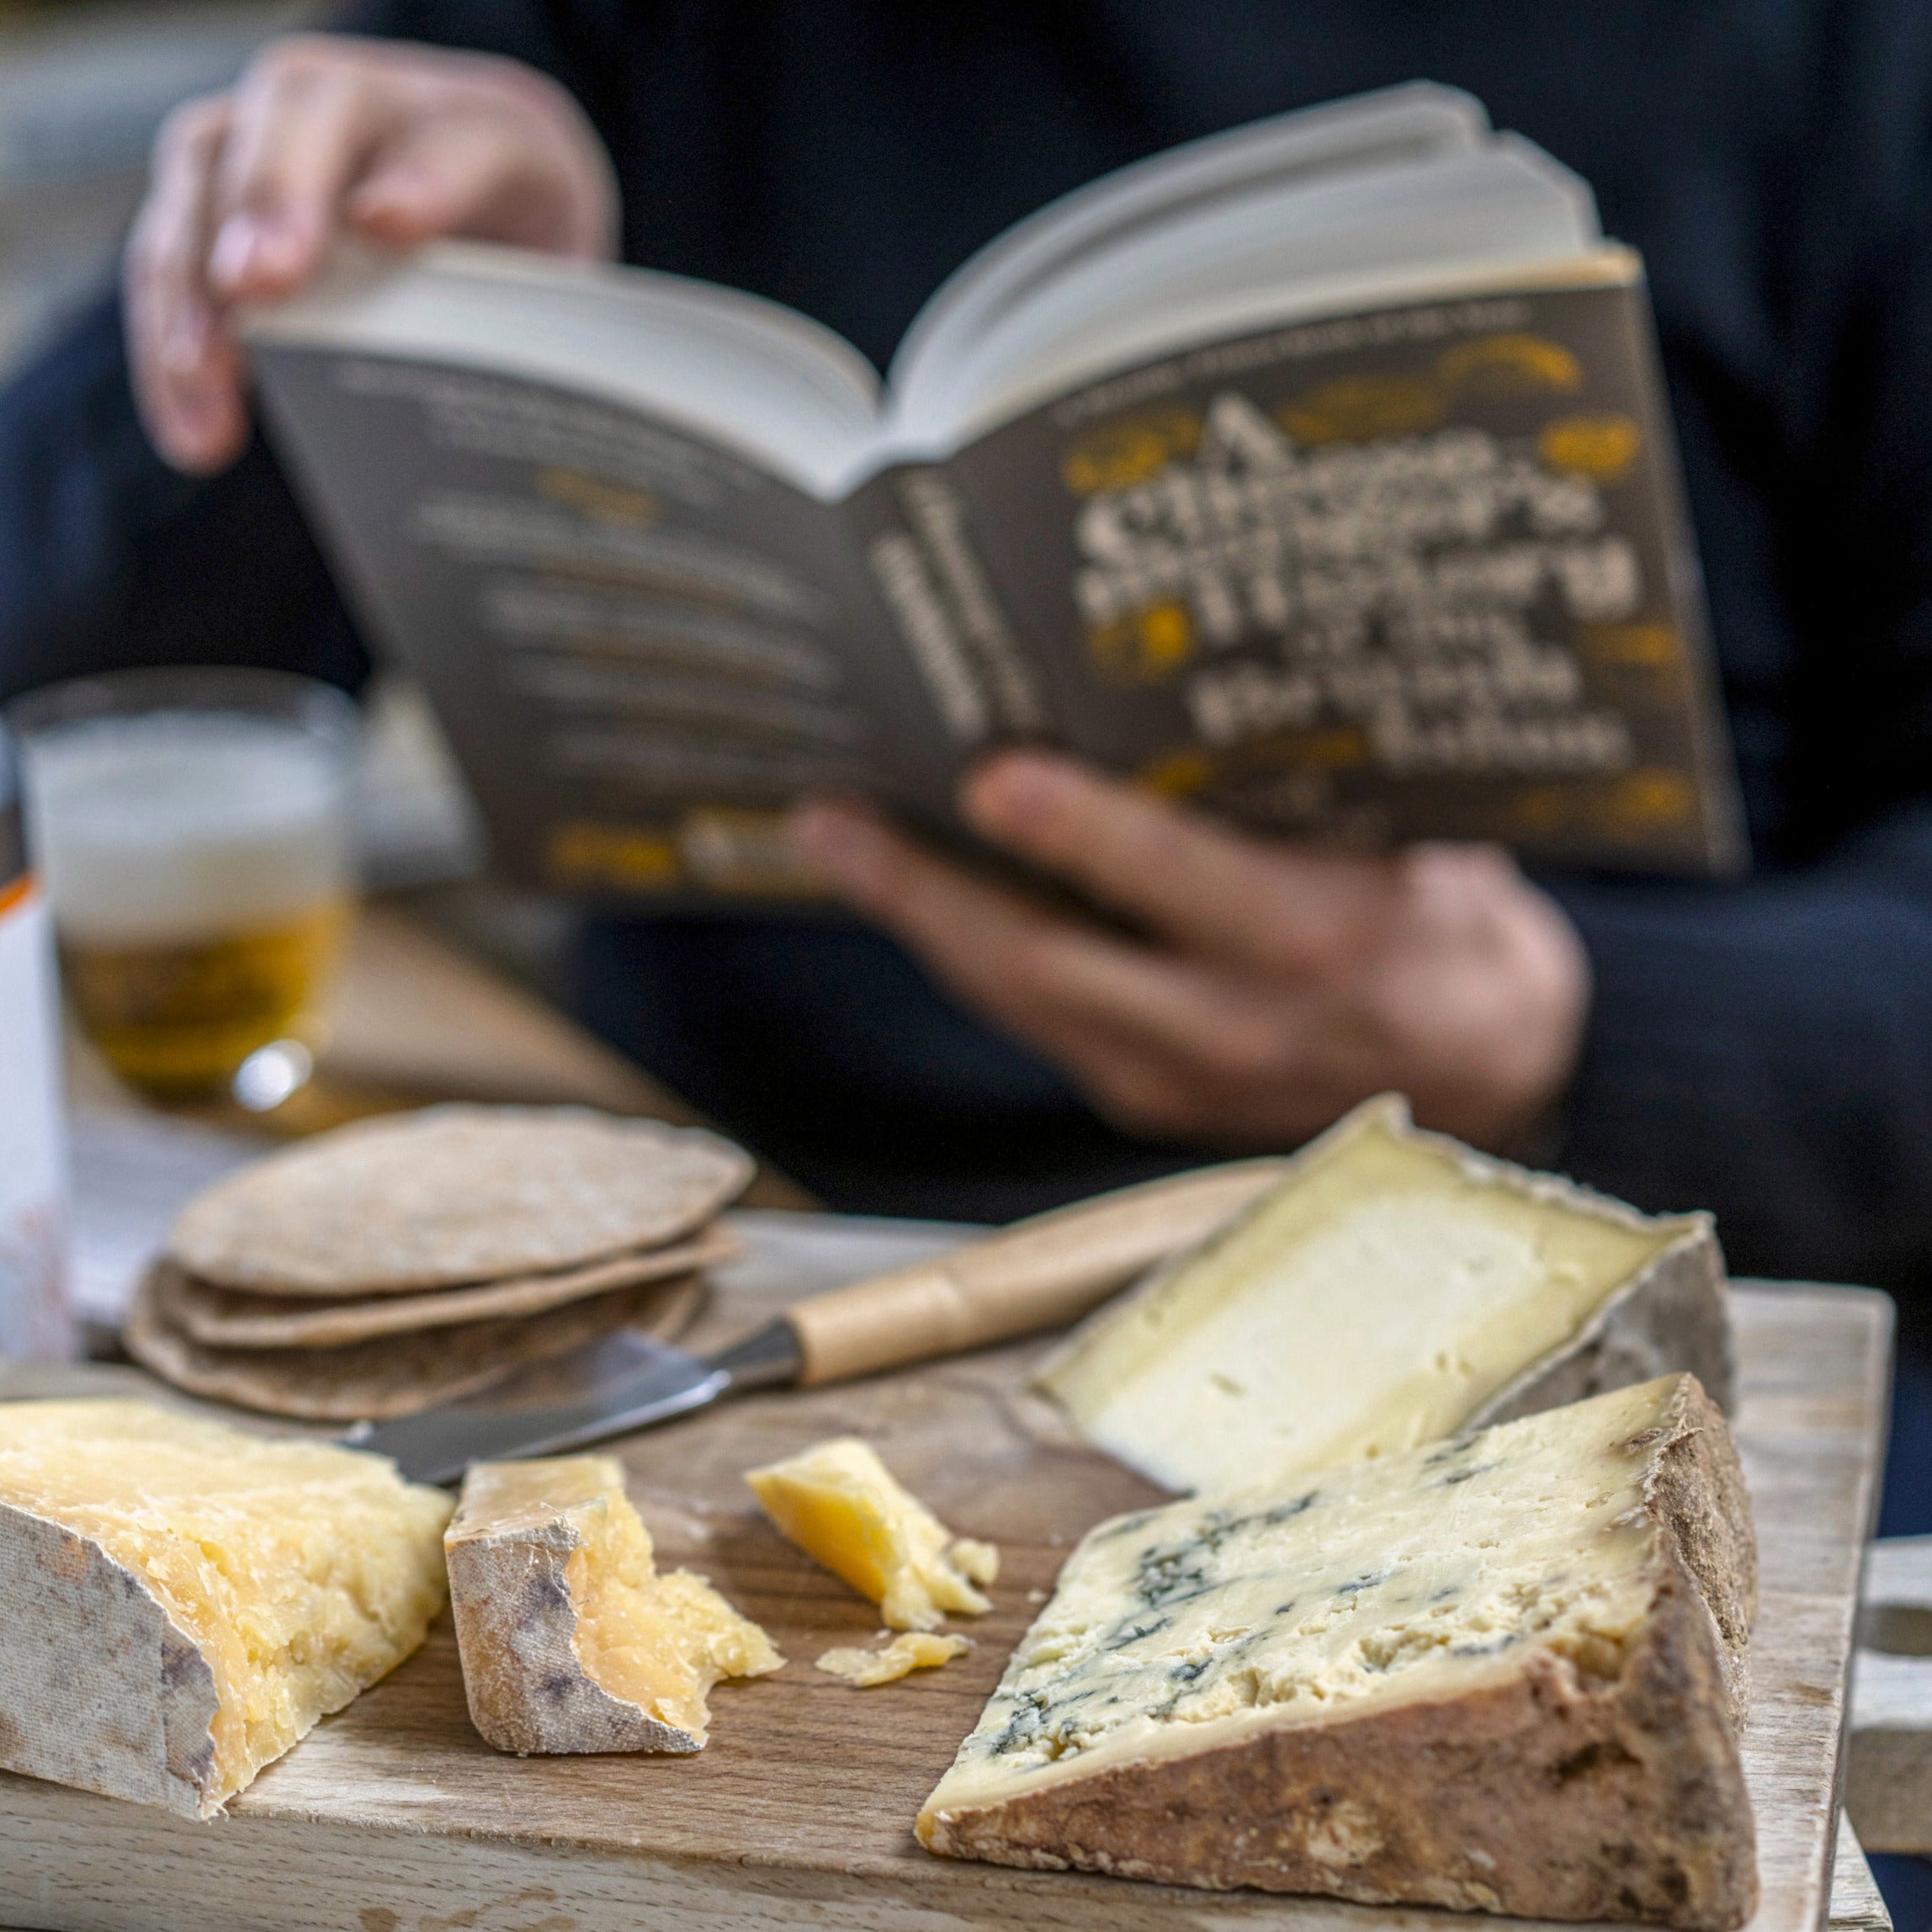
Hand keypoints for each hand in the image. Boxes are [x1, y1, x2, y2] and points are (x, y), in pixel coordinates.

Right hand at [124, 34, 618, 473]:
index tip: (385, 224)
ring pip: (209, 171)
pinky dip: (171, 334)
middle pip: (304, 115)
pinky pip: (171, 245)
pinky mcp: (214, 180)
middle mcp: (369, 101)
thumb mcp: (557, 299)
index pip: (460, 141)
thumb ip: (534, 334)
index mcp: (486, 127)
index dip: (426, 181)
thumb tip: (500, 437)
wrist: (479, 215)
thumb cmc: (521, 269)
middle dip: (275, 200)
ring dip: (195, 288)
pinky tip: (191, 422)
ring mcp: (277, 127)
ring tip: (204, 389)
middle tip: (257, 289)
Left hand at [785, 753, 1588, 1154]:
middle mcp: (1236, 1028)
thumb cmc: (1459, 938)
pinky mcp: (1150, 1104)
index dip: (1082, 832)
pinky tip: (924, 905)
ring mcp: (1180, 1083)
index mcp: (1320, 947)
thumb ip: (1326, 791)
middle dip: (927, 890)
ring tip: (843, 846)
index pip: (1182, 885)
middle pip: (1049, 963)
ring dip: (923, 925)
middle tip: (835, 820)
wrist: (1503, 1083)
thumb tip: (1199, 697)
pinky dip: (974, 960)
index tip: (993, 776)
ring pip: (1020, 1001)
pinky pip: (1038, 1024)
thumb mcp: (1434, 845)